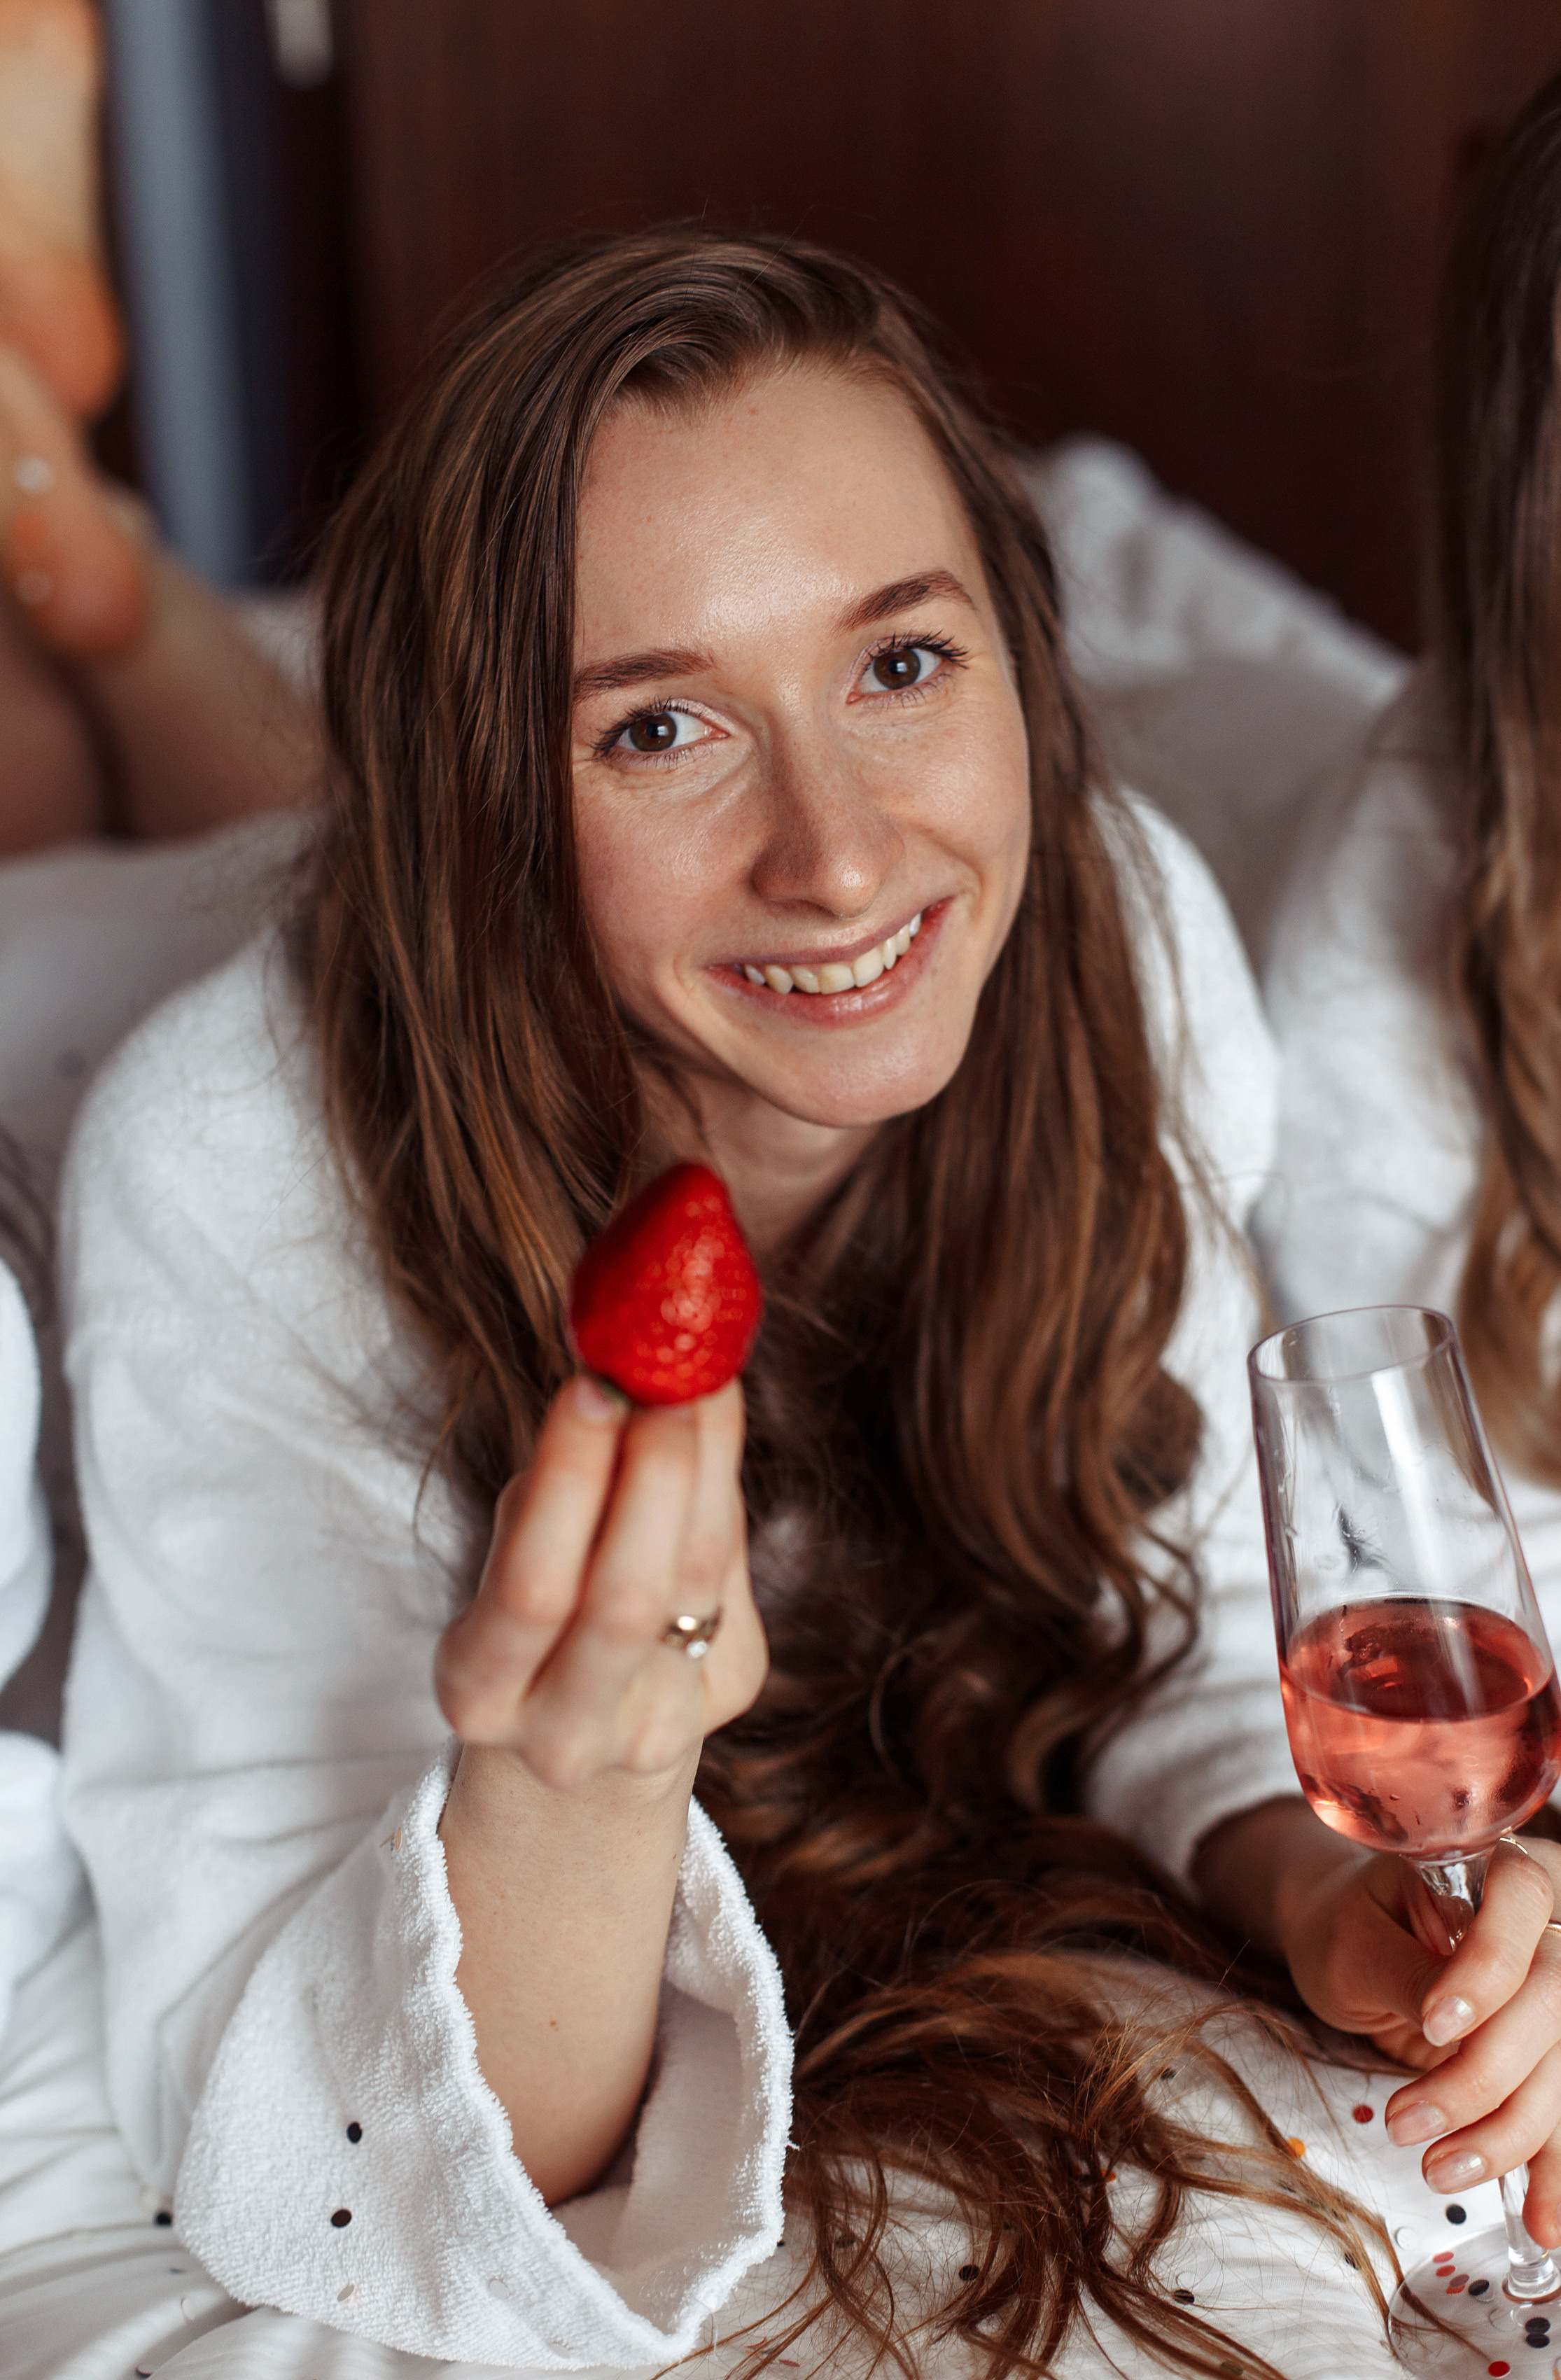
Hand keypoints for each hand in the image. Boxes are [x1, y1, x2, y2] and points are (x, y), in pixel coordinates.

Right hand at [435, 1372, 766, 1789]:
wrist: (591, 1715)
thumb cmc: (541, 1606)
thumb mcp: (513, 1556)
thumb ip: (558, 1490)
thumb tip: (621, 1376)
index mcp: (481, 1694)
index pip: (531, 1586)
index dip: (569, 1480)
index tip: (596, 1384)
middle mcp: (567, 1737)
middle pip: (625, 1600)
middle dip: (655, 1475)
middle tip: (668, 1382)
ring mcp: (654, 1731)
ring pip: (697, 1585)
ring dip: (705, 1471)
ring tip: (698, 1386)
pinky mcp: (727, 1699)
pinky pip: (733, 1583)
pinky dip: (722, 1500)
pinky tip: (708, 1448)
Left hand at [1276, 1823, 1560, 2243]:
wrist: (1345, 1948)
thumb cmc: (1344, 1928)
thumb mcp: (1352, 1942)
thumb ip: (1404, 1972)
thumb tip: (1450, 2026)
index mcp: (1489, 1868)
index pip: (1524, 1897)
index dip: (1492, 1967)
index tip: (1434, 2024)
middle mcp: (1541, 1927)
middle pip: (1551, 1998)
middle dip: (1483, 2074)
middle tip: (1406, 2124)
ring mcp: (1550, 1996)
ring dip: (1508, 2133)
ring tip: (1437, 2171)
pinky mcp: (1545, 2058)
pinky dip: (1552, 2170)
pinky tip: (1542, 2220)